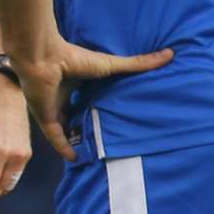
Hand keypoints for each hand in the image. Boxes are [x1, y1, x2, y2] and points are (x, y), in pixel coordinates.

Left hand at [13, 41, 173, 160]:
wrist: (43, 59)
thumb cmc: (75, 59)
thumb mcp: (111, 65)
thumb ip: (138, 64)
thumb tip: (170, 54)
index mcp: (76, 83)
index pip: (87, 99)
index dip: (98, 108)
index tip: (113, 119)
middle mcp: (63, 96)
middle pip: (75, 114)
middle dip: (86, 126)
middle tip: (104, 139)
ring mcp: (52, 107)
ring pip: (64, 128)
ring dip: (75, 138)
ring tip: (93, 152)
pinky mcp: (44, 118)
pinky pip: (54, 137)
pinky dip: (64, 148)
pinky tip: (75, 158)